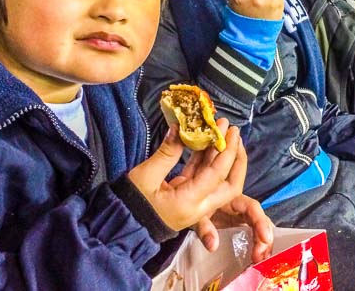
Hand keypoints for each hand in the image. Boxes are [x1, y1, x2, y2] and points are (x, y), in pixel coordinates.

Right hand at [127, 119, 246, 230]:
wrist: (119, 226)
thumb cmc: (131, 203)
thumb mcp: (146, 176)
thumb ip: (167, 152)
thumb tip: (180, 127)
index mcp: (190, 203)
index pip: (217, 175)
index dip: (226, 150)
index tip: (230, 129)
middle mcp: (198, 207)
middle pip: (229, 185)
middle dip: (235, 158)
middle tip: (234, 133)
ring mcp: (194, 203)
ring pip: (217, 180)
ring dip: (221, 156)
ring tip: (222, 130)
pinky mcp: (186, 197)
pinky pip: (202, 178)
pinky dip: (206, 160)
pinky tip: (206, 141)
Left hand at [194, 195, 273, 262]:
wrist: (187, 203)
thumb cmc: (193, 205)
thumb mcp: (196, 215)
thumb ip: (204, 227)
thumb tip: (213, 246)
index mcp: (232, 199)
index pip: (252, 207)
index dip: (261, 222)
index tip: (265, 239)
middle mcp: (241, 208)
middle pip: (260, 219)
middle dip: (264, 238)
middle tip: (261, 257)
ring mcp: (241, 217)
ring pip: (259, 227)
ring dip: (263, 244)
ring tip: (262, 260)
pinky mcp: (239, 226)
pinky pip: (253, 234)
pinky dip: (258, 245)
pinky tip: (258, 257)